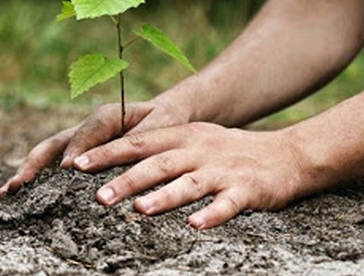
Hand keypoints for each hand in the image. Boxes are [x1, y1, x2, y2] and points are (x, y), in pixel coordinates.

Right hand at [0, 99, 189, 197]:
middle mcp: (86, 128)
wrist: (165, 115)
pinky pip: (53, 165)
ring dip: (27, 172)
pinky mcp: (77, 154)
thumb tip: (121, 155)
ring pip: (47, 155)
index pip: (87, 132)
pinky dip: (36, 179)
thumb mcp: (161, 125)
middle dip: (35, 164)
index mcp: (107, 116)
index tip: (67, 170)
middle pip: (54, 144)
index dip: (77, 150)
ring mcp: (78, 141)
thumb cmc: (165, 121)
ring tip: (6, 192)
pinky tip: (18, 196)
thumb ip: (142, 137)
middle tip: (19, 185)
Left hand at [72, 123, 304, 228]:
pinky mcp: (247, 190)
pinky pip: (227, 204)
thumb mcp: (193, 141)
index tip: (77, 165)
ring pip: (189, 183)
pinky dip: (211, 215)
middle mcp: (199, 149)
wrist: (285, 155)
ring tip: (139, 210)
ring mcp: (223, 169)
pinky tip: (195, 226)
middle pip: (158, 163)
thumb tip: (112, 164)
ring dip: (164, 197)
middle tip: (98, 196)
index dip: (107, 153)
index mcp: (182, 136)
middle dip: (127, 179)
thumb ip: (158, 150)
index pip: (138, 142)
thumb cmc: (227, 152)